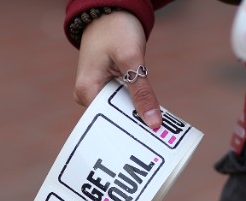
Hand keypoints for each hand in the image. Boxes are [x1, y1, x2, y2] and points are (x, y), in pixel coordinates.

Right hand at [73, 11, 161, 127]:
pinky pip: (123, 103)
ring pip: (121, 112)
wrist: (111, 11)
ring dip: (137, 116)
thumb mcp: (132, 59)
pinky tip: (151, 114)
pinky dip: (137, 106)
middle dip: (135, 125)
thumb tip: (153, 123)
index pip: (108, 122)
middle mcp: (88, 96)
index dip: (129, 131)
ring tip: (157, 128)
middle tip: (158, 137)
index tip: (149, 142)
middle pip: (114, 119)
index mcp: (87, 92)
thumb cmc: (116, 29)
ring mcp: (97, 92)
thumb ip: (142, 92)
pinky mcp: (108, 87)